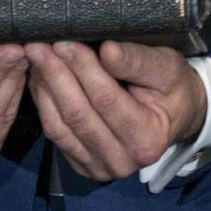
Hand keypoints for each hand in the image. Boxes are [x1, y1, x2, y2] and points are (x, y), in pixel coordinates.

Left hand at [27, 40, 205, 182]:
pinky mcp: (82, 165)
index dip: (83, 69)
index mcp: (147, 140)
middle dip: (55, 75)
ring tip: (35, 57)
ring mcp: (99, 168)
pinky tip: (40, 77)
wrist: (175, 116)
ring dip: (43, 88)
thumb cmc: (172, 88)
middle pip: (78, 114)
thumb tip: (107, 50)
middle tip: (37, 45)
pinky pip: (54, 134)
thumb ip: (138, 61)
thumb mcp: (167, 68)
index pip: (106, 100)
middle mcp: (122, 162)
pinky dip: (43, 103)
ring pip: (59, 126)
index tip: (64, 42)